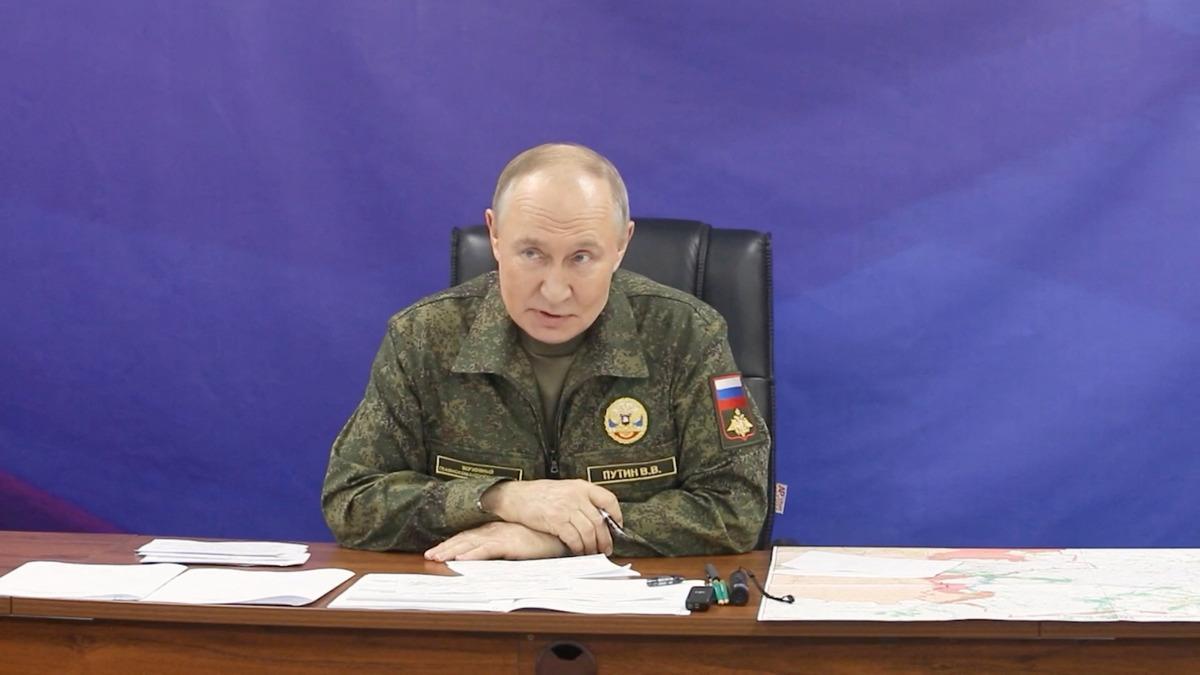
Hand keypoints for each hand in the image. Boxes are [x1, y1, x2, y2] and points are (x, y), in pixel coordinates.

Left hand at [423, 522, 568, 561]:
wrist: (559, 533)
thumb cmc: (540, 538)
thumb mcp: (517, 542)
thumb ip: (502, 547)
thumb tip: (488, 556)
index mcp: (495, 530)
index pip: (467, 537)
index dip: (451, 544)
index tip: (436, 552)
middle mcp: (494, 531)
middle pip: (464, 539)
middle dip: (445, 548)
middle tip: (430, 556)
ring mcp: (501, 536)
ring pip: (471, 544)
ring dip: (452, 551)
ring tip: (438, 558)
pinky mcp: (510, 542)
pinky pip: (487, 549)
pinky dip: (473, 554)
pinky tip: (461, 559)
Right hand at [480, 479, 621, 555]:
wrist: (513, 496)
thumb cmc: (536, 494)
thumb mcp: (563, 489)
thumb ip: (579, 500)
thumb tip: (595, 518)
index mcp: (581, 486)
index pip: (608, 499)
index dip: (616, 515)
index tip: (617, 527)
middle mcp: (576, 495)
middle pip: (599, 521)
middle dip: (605, 539)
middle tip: (606, 549)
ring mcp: (567, 507)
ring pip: (589, 532)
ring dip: (592, 546)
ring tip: (591, 553)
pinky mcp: (556, 520)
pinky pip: (574, 538)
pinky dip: (578, 548)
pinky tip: (577, 552)